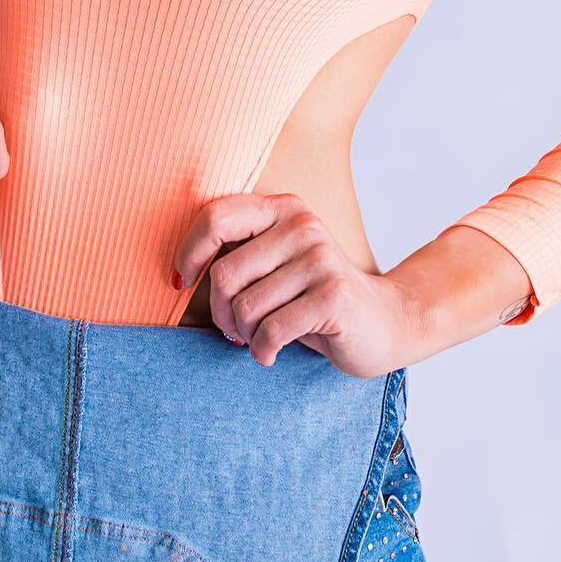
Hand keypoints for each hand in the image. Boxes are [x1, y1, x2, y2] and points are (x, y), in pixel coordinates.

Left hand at [172, 192, 423, 377]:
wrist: (383, 321)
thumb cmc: (314, 296)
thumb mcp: (276, 262)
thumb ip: (239, 252)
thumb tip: (177, 273)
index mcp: (282, 208)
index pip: (215, 217)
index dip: (188, 253)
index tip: (182, 282)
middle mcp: (302, 225)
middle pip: (225, 273)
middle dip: (220, 312)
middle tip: (233, 329)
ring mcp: (321, 258)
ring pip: (246, 307)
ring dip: (243, 335)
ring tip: (257, 339)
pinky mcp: (333, 296)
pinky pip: (271, 330)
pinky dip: (261, 351)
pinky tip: (270, 353)